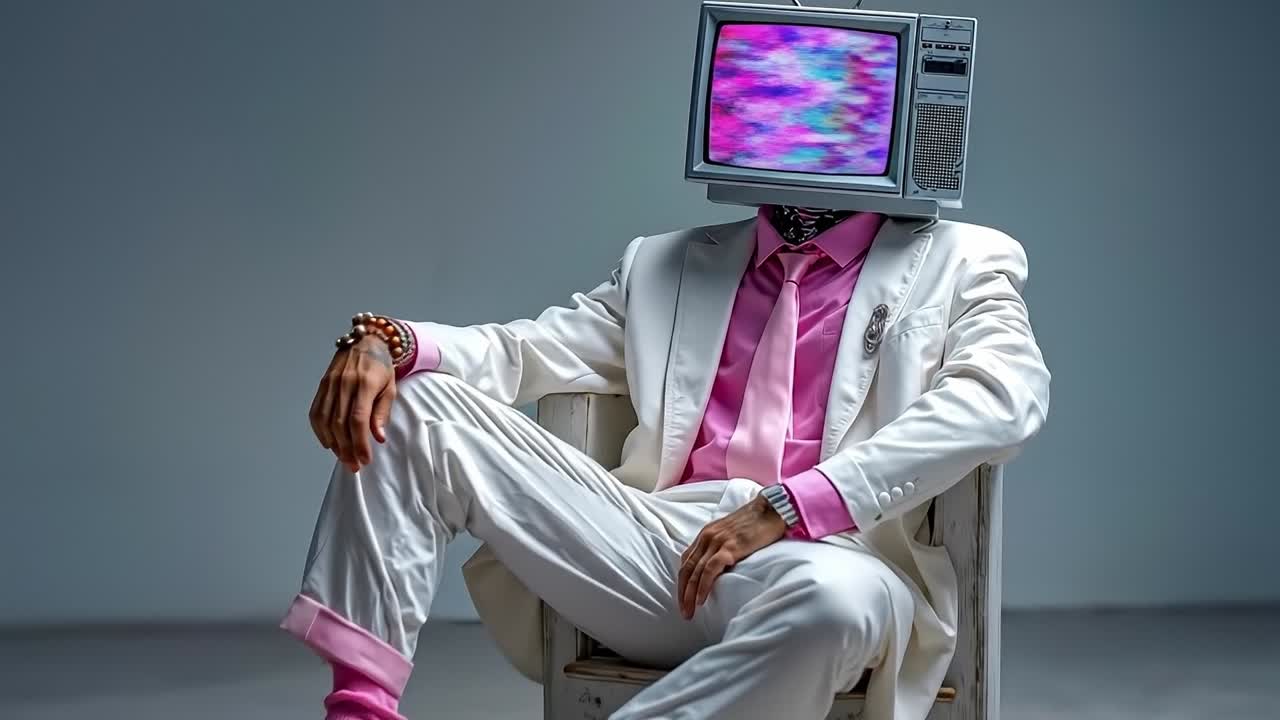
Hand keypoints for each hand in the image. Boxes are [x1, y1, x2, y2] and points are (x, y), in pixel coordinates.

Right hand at [309, 335, 396, 472]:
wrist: (365, 340)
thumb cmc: (381, 366)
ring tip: (343, 458)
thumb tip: (378, 438)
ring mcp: (330, 383)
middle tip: (354, 465)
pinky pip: (316, 412)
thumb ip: (382, 413)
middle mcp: (344, 383)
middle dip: (347, 449)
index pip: (358, 419)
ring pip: (326, 420)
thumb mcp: (390, 387)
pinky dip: (319, 431)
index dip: (360, 442)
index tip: (365, 459)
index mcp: (365, 383)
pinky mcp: (322, 385)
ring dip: (333, 444)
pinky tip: (328, 443)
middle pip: (340, 423)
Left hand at [678, 495, 787, 619]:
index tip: (683, 599)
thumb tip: (721, 568)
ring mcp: (717, 541)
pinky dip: (703, 585)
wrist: (772, 508)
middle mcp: (707, 537)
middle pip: (687, 569)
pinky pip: (711, 569)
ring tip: (689, 612)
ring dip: (690, 594)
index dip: (682, 582)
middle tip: (683, 612)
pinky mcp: (730, 547)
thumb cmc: (757, 522)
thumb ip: (723, 547)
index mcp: (706, 534)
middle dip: (682, 593)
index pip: (687, 561)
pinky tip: (701, 599)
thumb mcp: (732, 533)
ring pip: (696, 571)